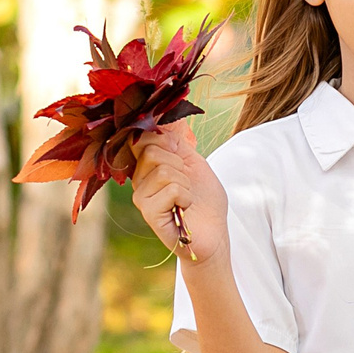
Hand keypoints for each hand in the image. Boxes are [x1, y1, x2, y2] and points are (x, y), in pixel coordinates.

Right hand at [134, 121, 228, 267]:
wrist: (214, 234)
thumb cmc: (204, 200)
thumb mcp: (194, 162)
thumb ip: (177, 142)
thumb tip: (163, 118)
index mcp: (147, 167)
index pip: (142, 138)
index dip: (165, 141)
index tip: (181, 156)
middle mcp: (139, 181)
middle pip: (152, 151)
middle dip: (179, 164)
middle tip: (186, 182)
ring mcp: (142, 197)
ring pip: (163, 170)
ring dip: (185, 183)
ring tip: (187, 197)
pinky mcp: (149, 213)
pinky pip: (171, 189)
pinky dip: (186, 196)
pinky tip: (185, 208)